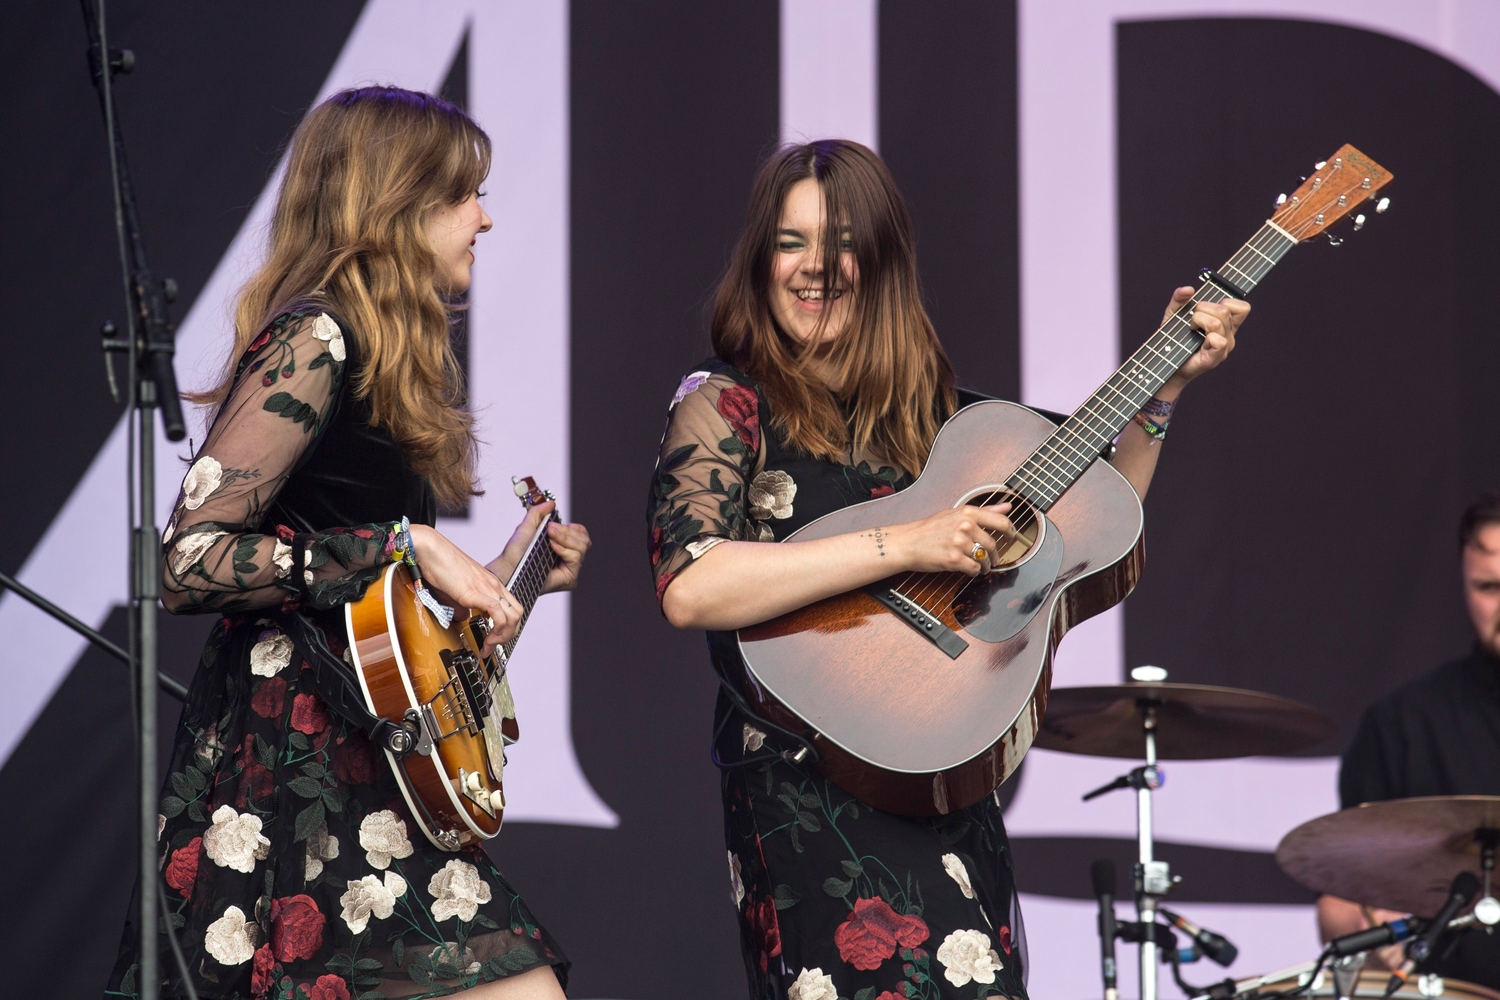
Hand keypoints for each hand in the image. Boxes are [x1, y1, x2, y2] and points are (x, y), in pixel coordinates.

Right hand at [407, 524, 521, 654]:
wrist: (430, 549)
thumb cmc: (439, 564)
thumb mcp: (455, 589)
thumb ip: (462, 604)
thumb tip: (463, 618)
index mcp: (490, 583)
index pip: (512, 607)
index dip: (508, 627)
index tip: (494, 639)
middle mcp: (493, 585)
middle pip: (518, 613)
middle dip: (509, 635)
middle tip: (492, 645)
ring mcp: (487, 587)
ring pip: (513, 616)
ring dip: (504, 637)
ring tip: (488, 645)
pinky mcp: (475, 592)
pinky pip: (497, 614)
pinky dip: (496, 630)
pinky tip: (485, 638)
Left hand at [485, 501, 590, 594]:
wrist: (509, 567)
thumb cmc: (515, 553)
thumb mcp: (527, 526)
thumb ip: (538, 512)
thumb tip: (551, 503)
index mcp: (561, 546)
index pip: (580, 534)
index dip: (572, 527)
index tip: (554, 525)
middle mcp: (567, 557)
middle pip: (584, 539)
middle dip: (567, 531)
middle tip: (550, 530)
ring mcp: (570, 568)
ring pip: (582, 547)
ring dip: (565, 538)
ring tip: (550, 538)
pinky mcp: (570, 577)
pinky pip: (576, 557)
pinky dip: (564, 549)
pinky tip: (552, 547)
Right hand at [888, 504, 1017, 575]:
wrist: (908, 543)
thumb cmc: (929, 529)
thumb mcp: (956, 513)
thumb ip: (985, 511)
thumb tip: (1008, 507)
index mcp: (967, 513)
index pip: (1000, 522)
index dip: (1011, 532)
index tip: (1012, 537)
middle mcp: (965, 526)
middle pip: (993, 544)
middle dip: (996, 555)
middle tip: (994, 559)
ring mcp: (960, 543)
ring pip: (984, 558)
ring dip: (985, 565)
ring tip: (981, 566)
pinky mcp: (954, 559)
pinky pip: (974, 568)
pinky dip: (974, 571)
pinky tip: (969, 569)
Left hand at [1159, 285, 1249, 391]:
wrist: (1164, 361)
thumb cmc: (1174, 337)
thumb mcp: (1174, 312)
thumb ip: (1180, 298)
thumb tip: (1188, 289)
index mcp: (1226, 323)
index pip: (1242, 307)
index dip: (1226, 301)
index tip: (1207, 307)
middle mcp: (1228, 335)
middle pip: (1225, 310)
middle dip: (1203, 308)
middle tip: (1192, 320)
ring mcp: (1223, 348)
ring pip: (1218, 323)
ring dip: (1198, 321)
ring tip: (1191, 329)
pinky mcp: (1214, 359)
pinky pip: (1218, 341)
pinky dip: (1206, 337)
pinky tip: (1196, 340)